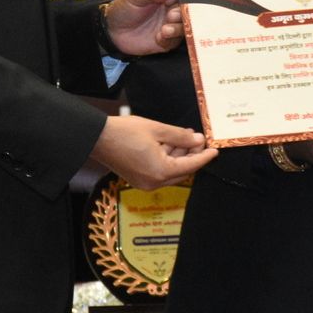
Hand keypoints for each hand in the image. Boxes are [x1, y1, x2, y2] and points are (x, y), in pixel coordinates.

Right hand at [91, 114, 215, 189]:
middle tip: (198, 139)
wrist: (97, 138)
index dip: (204, 156)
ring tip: (184, 137)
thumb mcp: (157, 129)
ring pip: (171, 171)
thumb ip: (180, 136)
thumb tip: (198, 140)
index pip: (191, 166)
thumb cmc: (125, 132)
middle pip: (182, 171)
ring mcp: (145, 183)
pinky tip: (169, 143)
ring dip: (179, 155)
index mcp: (161, 171)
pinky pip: (159, 171)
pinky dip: (167, 159)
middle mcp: (154, 182)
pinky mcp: (138, 179)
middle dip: (192, 155)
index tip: (215, 150)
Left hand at [104, 0, 190, 56]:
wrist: (112, 32)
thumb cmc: (124, 7)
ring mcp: (174, 22)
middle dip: (186, 11)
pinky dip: (170, 39)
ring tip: (164, 29)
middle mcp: (175, 5)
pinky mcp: (170, 39)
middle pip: (194, 6)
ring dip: (179, 27)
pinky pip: (178, 40)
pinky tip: (159, 37)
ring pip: (189, 24)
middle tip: (170, 15)